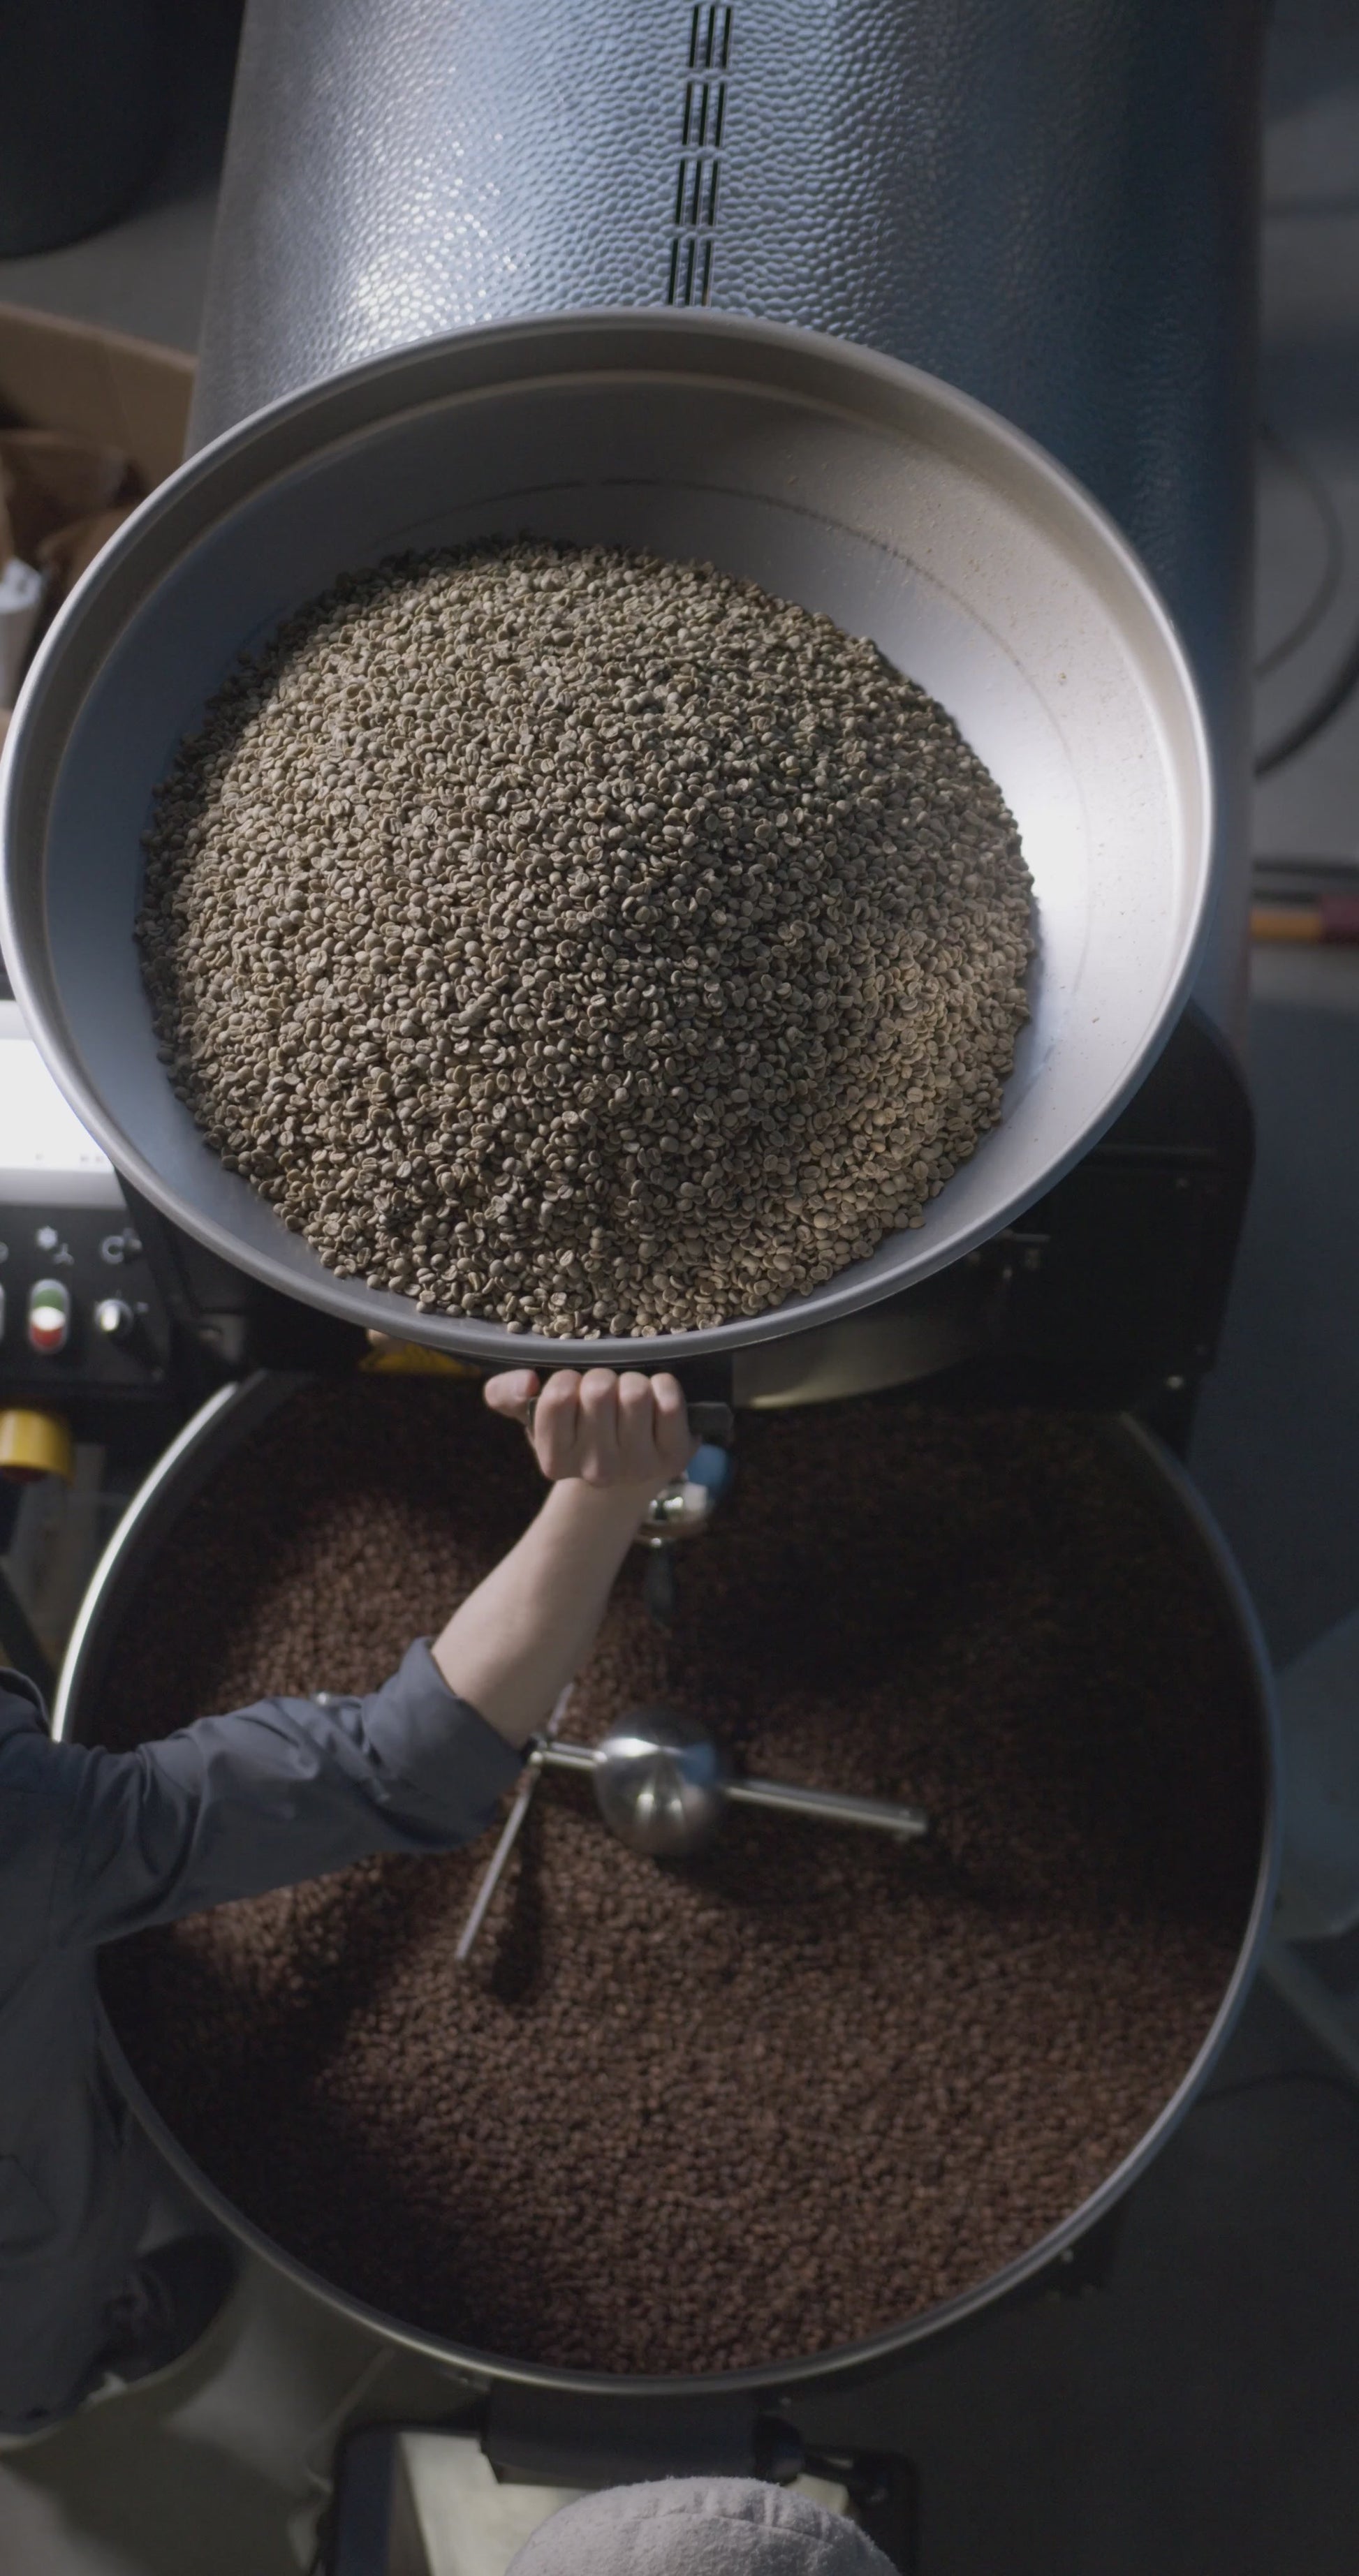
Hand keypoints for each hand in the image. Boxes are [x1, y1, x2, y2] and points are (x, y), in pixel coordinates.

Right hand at [483, 1368, 695, 1492]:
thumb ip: (506, 1393)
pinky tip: (656, 1397)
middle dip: (602, 1376)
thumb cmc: (577, 1429)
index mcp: (555, 1460)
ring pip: (635, 1393)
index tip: (571, 1384)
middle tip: (604, 1389)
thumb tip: (526, 1381)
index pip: (557, 1397)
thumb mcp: (535, 1414)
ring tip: (629, 1395)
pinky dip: (664, 1386)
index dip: (566, 1378)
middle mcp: (596, 1470)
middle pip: (599, 1390)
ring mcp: (638, 1465)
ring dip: (633, 1379)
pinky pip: (670, 1402)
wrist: (627, 1467)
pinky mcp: (674, 1456)